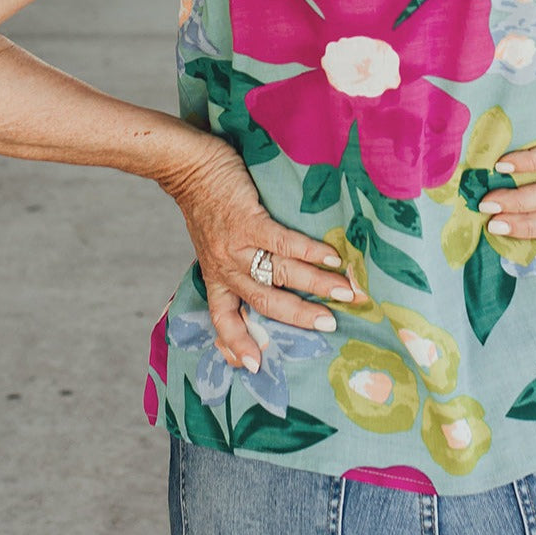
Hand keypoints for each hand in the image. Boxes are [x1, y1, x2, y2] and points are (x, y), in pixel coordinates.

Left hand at [158, 138, 352, 371]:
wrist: (189, 167)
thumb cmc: (207, 204)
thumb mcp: (211, 243)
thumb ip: (234, 263)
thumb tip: (269, 276)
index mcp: (216, 277)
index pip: (223, 318)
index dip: (237, 343)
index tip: (254, 367)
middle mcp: (226, 267)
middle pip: (265, 302)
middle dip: (299, 316)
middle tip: (330, 325)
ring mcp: (237, 245)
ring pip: (280, 274)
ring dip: (317, 284)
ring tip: (346, 292)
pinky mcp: (248, 220)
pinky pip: (283, 242)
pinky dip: (310, 252)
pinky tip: (333, 258)